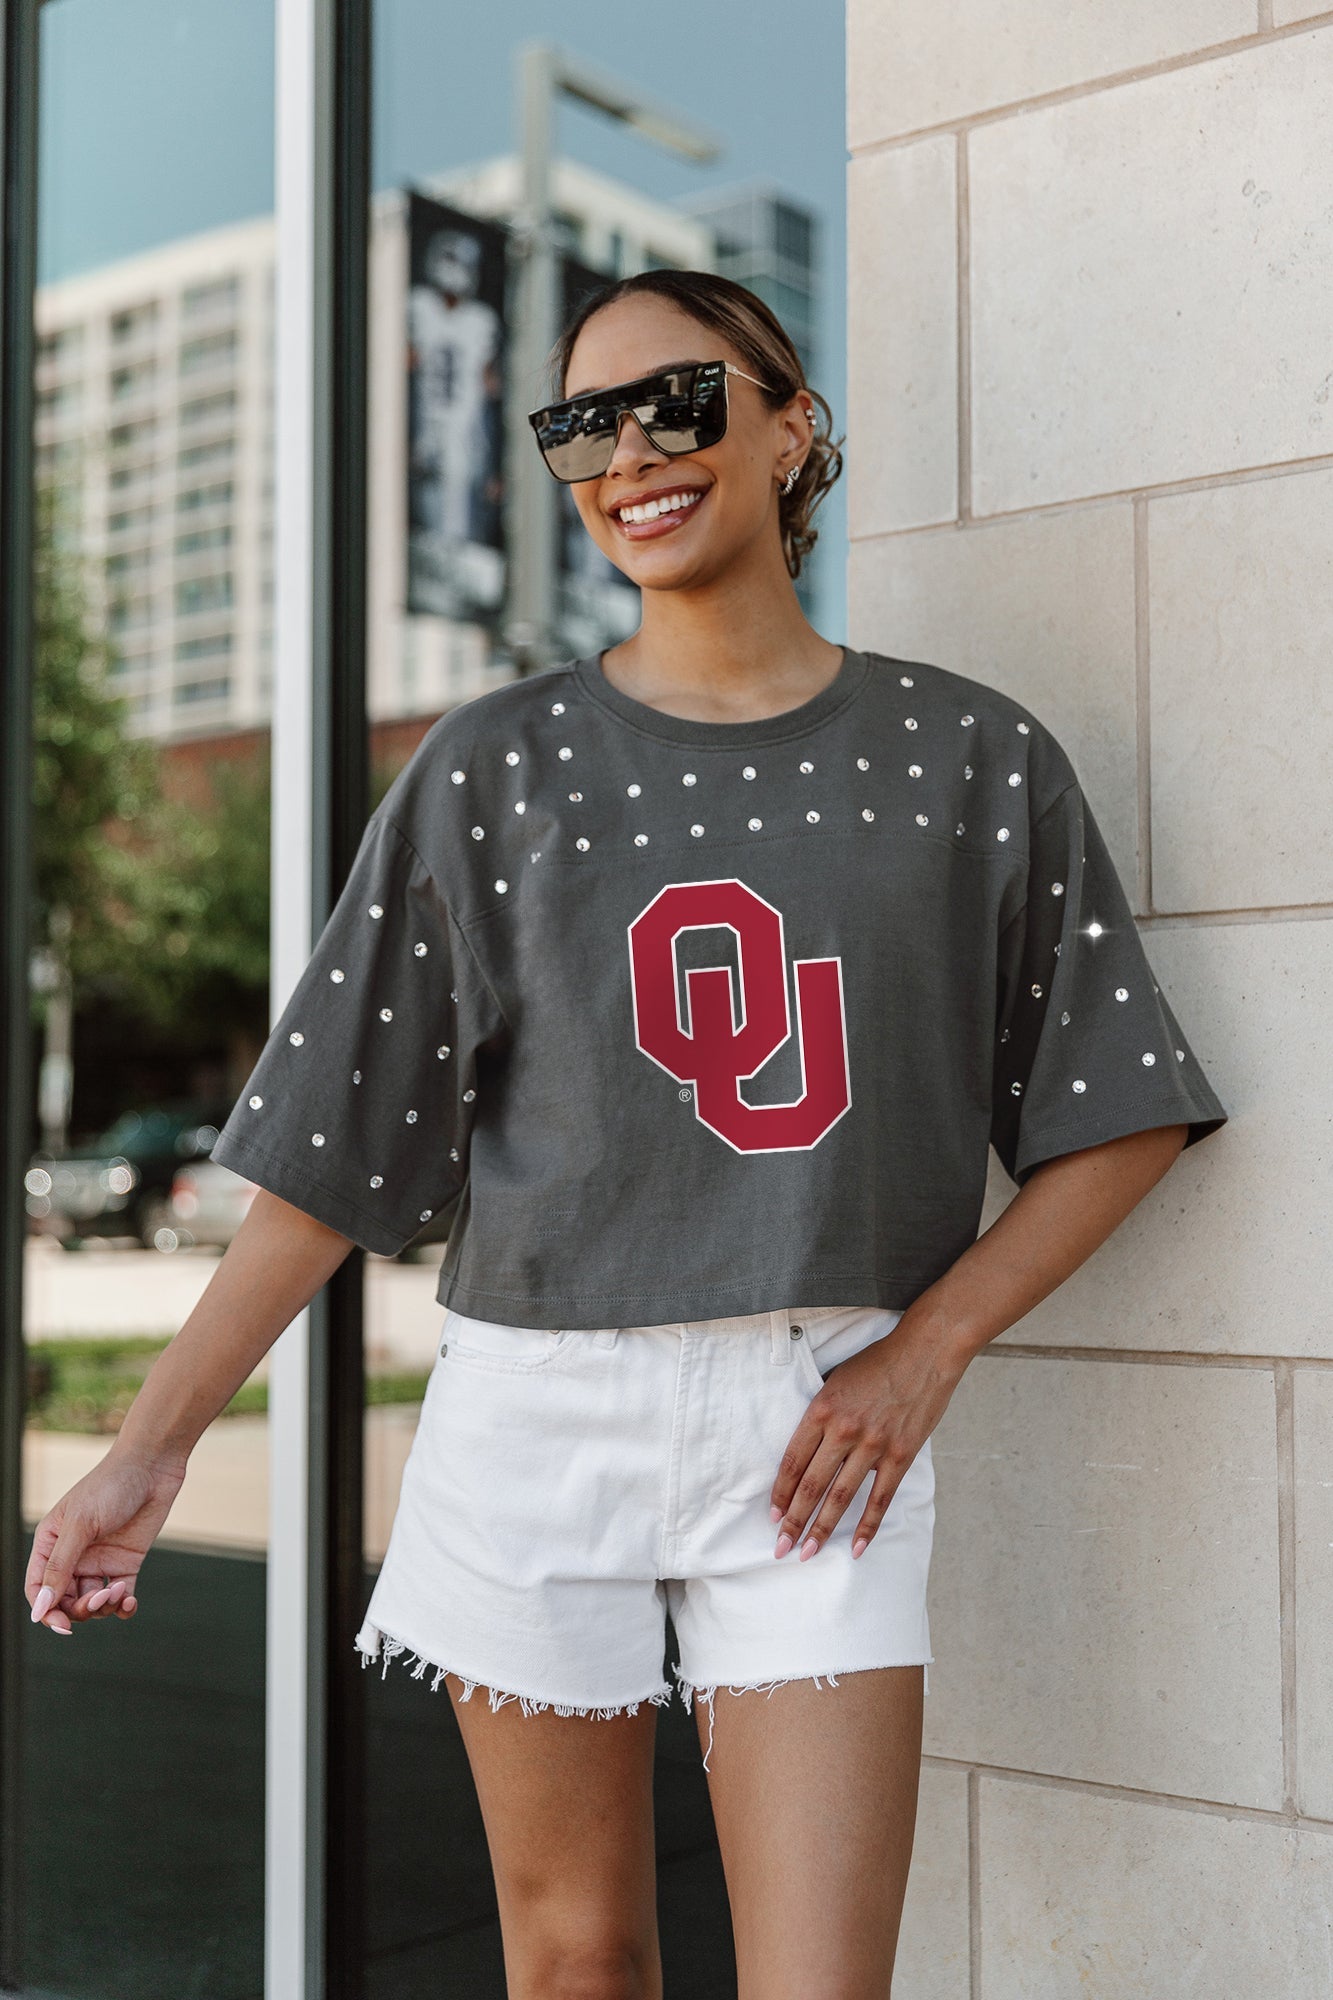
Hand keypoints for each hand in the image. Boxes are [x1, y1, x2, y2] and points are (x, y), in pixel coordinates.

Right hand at [24, 1446, 188, 1635]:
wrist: (153, 1465)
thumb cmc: (111, 1485)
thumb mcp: (81, 1525)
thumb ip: (60, 1566)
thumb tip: (41, 1608)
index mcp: (50, 1543)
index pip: (38, 1589)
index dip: (46, 1611)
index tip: (63, 1625)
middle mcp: (72, 1556)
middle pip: (65, 1601)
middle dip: (79, 1609)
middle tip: (100, 1598)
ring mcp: (99, 1561)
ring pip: (92, 1602)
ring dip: (103, 1606)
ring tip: (118, 1591)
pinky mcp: (125, 1564)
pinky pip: (119, 1597)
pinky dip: (123, 1607)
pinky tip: (129, 1602)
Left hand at [769, 1317, 969, 1562]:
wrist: (925, 1352)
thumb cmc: (878, 1362)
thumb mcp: (836, 1380)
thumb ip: (821, 1415)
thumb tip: (806, 1451)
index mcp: (821, 1409)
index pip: (792, 1462)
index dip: (780, 1493)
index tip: (773, 1516)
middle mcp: (843, 1430)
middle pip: (811, 1486)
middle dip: (793, 1522)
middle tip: (781, 1549)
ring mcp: (873, 1445)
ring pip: (840, 1497)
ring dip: (821, 1529)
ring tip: (807, 1553)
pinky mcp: (901, 1455)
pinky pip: (880, 1498)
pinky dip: (867, 1526)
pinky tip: (855, 1548)